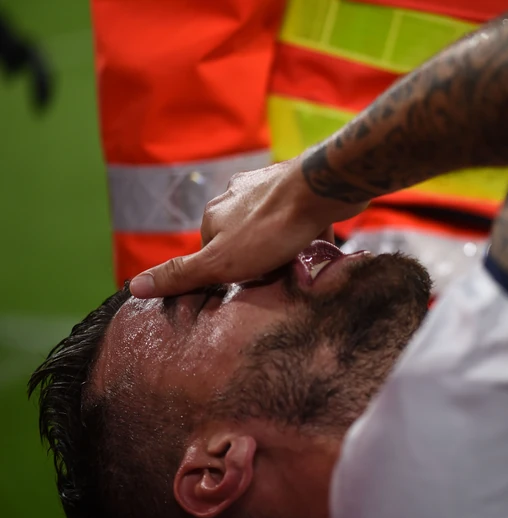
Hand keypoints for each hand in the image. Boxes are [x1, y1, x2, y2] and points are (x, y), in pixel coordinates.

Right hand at [129, 157, 365, 297]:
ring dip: (282, 245)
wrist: (321, 190)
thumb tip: (134, 287)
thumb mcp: (220, 262)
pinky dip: (304, 232)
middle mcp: (236, 195)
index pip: (212, 252)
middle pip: (242, 238)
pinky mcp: (296, 187)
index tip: (249, 283)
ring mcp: (267, 187)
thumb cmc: (270, 229)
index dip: (230, 272)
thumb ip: (182, 274)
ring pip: (269, 226)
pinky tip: (316, 242)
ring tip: (299, 260)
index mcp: (213, 213)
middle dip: (258, 258)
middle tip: (277, 273)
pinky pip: (296, 217)